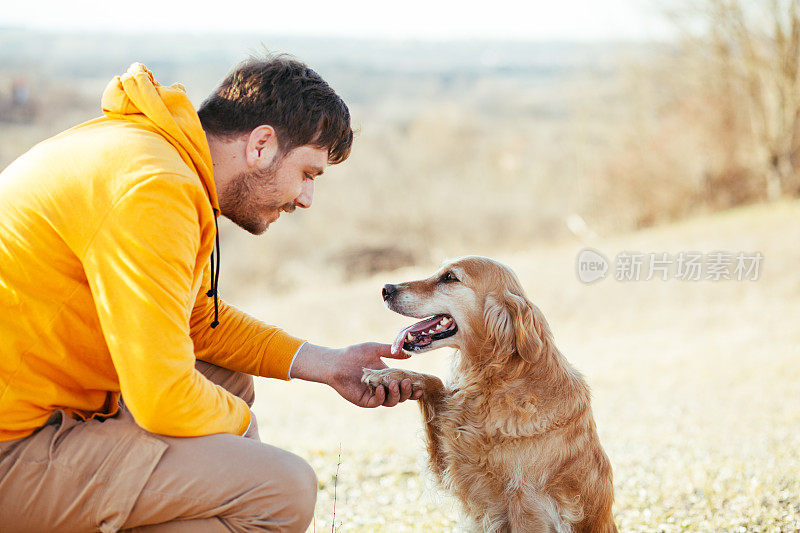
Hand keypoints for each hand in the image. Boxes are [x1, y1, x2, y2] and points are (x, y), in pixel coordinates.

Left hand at [290, 342, 422, 407]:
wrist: (336, 362)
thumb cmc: (354, 354)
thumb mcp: (376, 349)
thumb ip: (392, 351)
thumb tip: (409, 353)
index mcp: (388, 377)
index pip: (405, 386)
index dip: (413, 387)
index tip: (420, 385)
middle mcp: (384, 388)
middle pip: (401, 396)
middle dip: (407, 391)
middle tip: (407, 382)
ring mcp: (375, 395)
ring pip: (392, 401)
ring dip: (397, 394)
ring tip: (395, 384)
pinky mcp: (365, 400)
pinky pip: (377, 402)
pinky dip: (382, 396)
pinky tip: (381, 388)